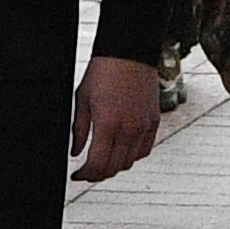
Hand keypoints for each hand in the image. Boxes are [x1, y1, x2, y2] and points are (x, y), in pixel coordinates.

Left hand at [69, 55, 162, 184]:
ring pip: (130, 163)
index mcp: (108, 125)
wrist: (129, 53)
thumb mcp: (82, 99)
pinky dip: (133, 157)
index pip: (97, 165)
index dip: (85, 175)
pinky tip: (122, 151)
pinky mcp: (154, 122)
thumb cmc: (104, 71)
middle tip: (88, 172)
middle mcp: (128, 130)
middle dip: (98, 174)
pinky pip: (145, 150)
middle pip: (114, 168)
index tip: (77, 175)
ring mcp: (143, 127)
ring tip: (104, 161)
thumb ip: (79, 130)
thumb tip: (76, 152)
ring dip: (115, 167)